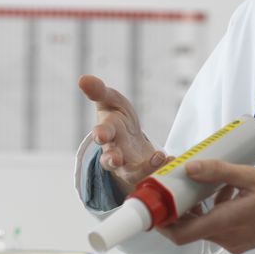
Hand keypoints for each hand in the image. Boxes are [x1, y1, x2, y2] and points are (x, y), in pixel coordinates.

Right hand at [78, 74, 166, 193]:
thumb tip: (82, 78)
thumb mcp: (110, 100)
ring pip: (131, 173)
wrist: (130, 138)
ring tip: (160, 156)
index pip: (101, 133)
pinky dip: (162, 168)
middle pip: (110, 160)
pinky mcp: (143, 173)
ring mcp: (128, 166)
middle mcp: (114, 152)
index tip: (100, 135)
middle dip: (112, 159)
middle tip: (116, 159)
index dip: (100, 134)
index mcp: (107, 132)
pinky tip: (172, 159)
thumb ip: (99, 91)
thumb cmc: (118, 116)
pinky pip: (151, 175)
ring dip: (144, 168)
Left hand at [159, 160, 254, 253]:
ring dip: (198, 205)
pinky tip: (225, 187)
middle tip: (175, 183)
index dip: (162, 222)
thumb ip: (218, 171)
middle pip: (190, 227)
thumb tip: (189, 167)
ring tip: (202, 180)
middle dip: (179, 206)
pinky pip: (219, 224)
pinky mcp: (244, 238)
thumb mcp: (251, 176)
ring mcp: (236, 240)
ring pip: (205, 224)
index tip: (153, 205)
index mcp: (226, 224)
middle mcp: (228, 237)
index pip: (181, 234)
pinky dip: (214, 208)